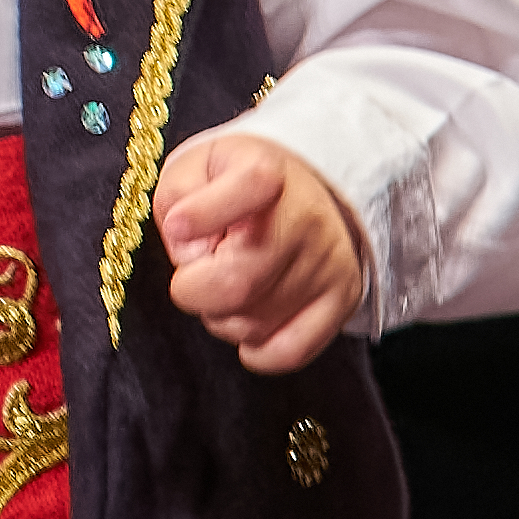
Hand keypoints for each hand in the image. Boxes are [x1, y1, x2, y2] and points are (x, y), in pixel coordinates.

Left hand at [154, 131, 369, 372]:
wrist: (304, 191)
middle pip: (235, 284)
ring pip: (253, 323)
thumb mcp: (196, 167)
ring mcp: (329, 262)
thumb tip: (188, 249)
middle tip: (197, 272)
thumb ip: (177, 198)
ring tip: (229, 284)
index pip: (245, 189)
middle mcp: (307, 218)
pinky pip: (289, 351)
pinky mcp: (341, 299)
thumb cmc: (235, 184)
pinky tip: (248, 319)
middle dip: (196, 289)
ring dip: (223, 316)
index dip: (199, 215)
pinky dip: (256, 349)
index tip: (179, 226)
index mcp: (266, 174)